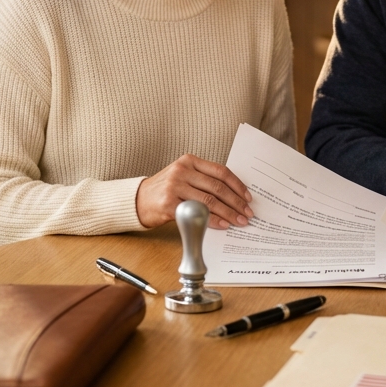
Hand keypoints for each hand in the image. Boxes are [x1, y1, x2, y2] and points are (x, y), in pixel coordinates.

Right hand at [135, 154, 253, 229]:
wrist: (137, 201)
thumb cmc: (165, 190)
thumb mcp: (183, 176)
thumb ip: (204, 180)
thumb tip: (233, 195)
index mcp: (189, 161)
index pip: (220, 171)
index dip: (237, 185)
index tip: (248, 197)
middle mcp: (182, 171)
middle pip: (217, 187)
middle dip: (236, 202)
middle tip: (247, 212)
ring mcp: (175, 187)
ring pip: (210, 201)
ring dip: (228, 213)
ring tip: (239, 221)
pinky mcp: (169, 204)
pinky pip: (197, 213)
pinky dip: (213, 220)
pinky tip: (222, 225)